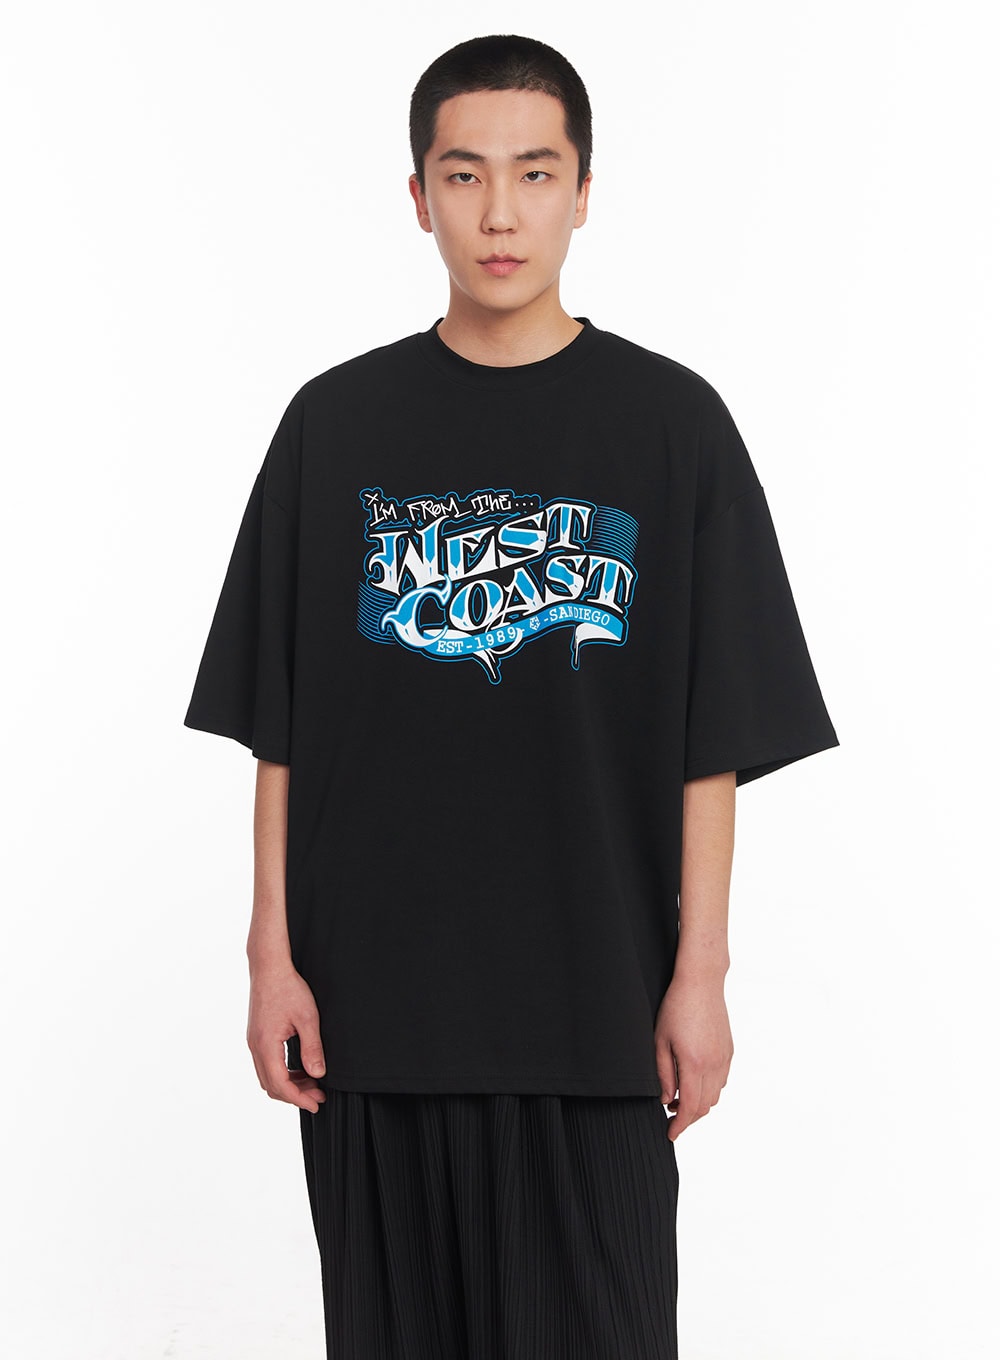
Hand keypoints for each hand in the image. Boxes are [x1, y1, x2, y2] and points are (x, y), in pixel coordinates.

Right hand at [246, 961, 327, 1113]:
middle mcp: (255, 1047)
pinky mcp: (257, 1037)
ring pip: (268, 1076)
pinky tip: (301, 1070)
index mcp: (266, 1044)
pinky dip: (283, 1073)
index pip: (280, 1084)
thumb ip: (313, 1048)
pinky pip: (267, 1064)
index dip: (298, 1099)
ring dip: (289, 1085)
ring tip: (313, 1084)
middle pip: (271, 1085)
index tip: (316, 1104)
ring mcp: (254, 1042)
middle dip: (295, 1095)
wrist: (269, 967)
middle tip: (319, 1097)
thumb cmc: (288, 988)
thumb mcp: (308, 1018)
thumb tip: (318, 1074)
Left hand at [654, 972, 732, 1140]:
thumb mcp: (660, 1040)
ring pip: (715, 1096)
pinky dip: (709, 1090)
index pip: (689, 1107)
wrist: (701, 982)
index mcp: (694, 1064)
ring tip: (678, 1099)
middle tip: (670, 1117)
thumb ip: (662, 1074)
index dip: (680, 1125)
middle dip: (688, 1118)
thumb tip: (665, 1099)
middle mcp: (714, 1065)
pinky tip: (694, 1082)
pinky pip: (722, 1080)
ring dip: (699, 1105)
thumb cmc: (676, 1007)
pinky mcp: (729, 1051)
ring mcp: (724, 1058)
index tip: (670, 1133)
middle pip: (704, 1107)